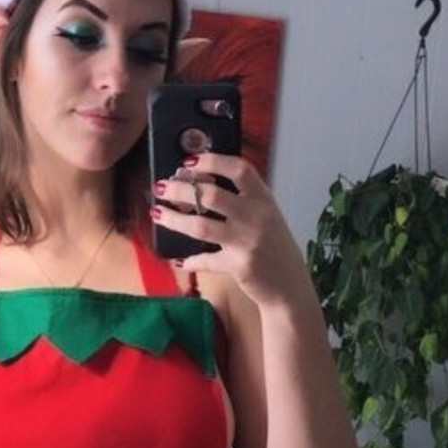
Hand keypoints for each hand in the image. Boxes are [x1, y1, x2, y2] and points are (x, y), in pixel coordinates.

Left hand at [151, 153, 298, 304]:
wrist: (290, 286)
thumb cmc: (275, 249)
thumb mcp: (267, 217)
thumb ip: (244, 202)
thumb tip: (204, 188)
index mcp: (263, 199)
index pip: (239, 169)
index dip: (213, 161)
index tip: (190, 160)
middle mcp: (255, 216)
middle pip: (211, 195)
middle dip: (181, 188)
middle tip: (161, 187)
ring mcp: (246, 242)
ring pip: (201, 226)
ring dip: (174, 219)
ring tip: (157, 213)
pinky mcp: (238, 266)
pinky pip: (207, 261)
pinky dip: (191, 261)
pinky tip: (179, 260)